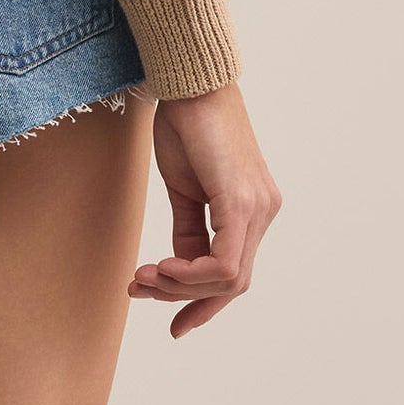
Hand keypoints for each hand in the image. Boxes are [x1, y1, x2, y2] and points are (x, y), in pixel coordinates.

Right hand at [128, 80, 281, 338]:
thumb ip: (189, 227)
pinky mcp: (242, 202)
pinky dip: (192, 274)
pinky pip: (225, 262)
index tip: (175, 324)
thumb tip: (181, 266)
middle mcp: (263, 211)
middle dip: (184, 296)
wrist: (188, 80)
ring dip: (181, 286)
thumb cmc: (184, 121)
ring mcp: (258, 208)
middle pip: (232, 281)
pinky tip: (162, 267)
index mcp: (252, 207)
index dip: (205, 304)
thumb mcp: (184, 185)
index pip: (235, 271)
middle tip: (139, 289)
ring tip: (143, 277)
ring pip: (229, 278)